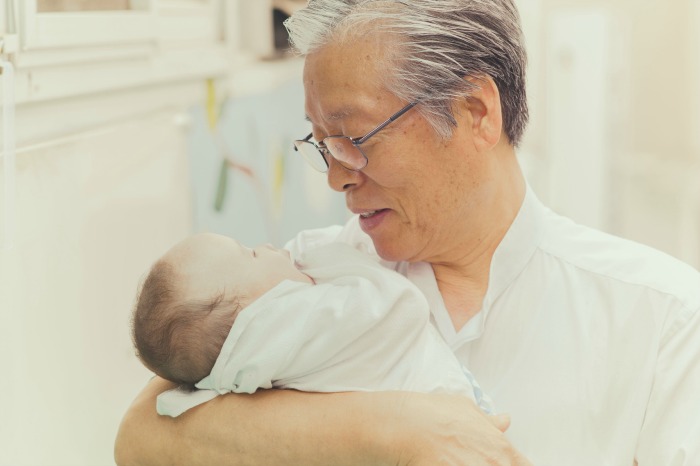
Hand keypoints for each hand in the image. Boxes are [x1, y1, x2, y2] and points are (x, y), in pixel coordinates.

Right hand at [387, 392, 531, 465]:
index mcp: (502, 449)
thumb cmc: (435, 414)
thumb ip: (489, 421)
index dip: (516, 465)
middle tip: (474, 459)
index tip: (505, 463)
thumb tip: (504, 422)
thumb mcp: (467, 409)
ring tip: (461, 461)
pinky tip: (447, 464)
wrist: (407, 426)